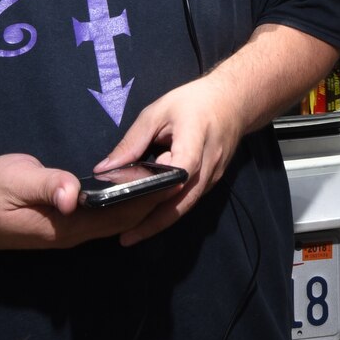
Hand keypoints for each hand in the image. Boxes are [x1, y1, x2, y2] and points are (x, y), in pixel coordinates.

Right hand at [0, 153, 162, 249]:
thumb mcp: (13, 181)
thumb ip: (46, 185)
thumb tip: (75, 193)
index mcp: (65, 227)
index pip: (119, 215)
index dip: (147, 198)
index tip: (173, 176)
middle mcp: (71, 234)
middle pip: (122, 220)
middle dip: (150, 199)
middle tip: (180, 169)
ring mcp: (65, 231)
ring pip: (112, 219)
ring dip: (136, 201)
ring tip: (164, 174)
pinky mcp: (59, 222)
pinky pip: (98, 215)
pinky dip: (118, 201)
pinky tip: (129, 183)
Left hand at [98, 76, 246, 246]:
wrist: (234, 102)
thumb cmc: (194, 102)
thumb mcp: (158, 112)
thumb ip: (132, 142)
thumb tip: (104, 169)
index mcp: (195, 139)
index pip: (182, 168)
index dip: (161, 187)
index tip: (137, 203)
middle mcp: (208, 163)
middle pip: (184, 200)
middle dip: (155, 222)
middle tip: (126, 238)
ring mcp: (213, 176)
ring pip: (187, 204)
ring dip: (162, 219)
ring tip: (132, 231)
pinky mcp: (212, 182)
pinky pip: (190, 199)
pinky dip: (171, 208)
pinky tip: (150, 214)